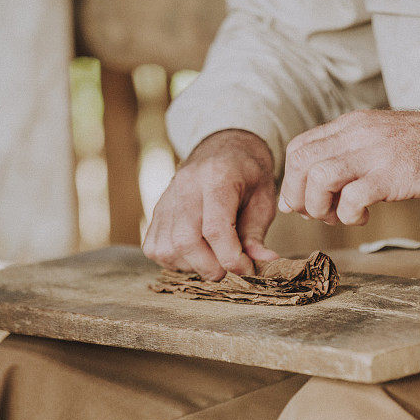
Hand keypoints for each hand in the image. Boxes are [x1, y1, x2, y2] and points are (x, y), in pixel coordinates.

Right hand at [142, 129, 278, 280]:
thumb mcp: (263, 199)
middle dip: (211, 267)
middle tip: (230, 270)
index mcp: (217, 177)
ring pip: (168, 249)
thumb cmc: (247, 176)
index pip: (216, 228)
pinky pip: (155, 248)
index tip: (247, 269)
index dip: (231, 258)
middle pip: (186, 241)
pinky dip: (175, 260)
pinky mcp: (155, 210)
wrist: (224, 149)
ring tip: (213, 259)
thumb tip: (264, 262)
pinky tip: (195, 254)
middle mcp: (186, 186)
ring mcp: (166, 198)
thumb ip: (257, 233)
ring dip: (193, 266)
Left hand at [278, 109, 419, 224]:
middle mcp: (357, 134)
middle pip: (301, 163)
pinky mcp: (392, 175)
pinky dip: (348, 215)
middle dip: (298, 196)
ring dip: (319, 207)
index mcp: (351, 124)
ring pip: (319, 178)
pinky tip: (363, 217)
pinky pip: (352, 198)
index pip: (299, 147)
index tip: (299, 200)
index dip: (291, 179)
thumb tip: (315, 186)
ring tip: (338, 216)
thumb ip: (347, 155)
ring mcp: (374, 153)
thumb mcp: (379, 138)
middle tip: (315, 213)